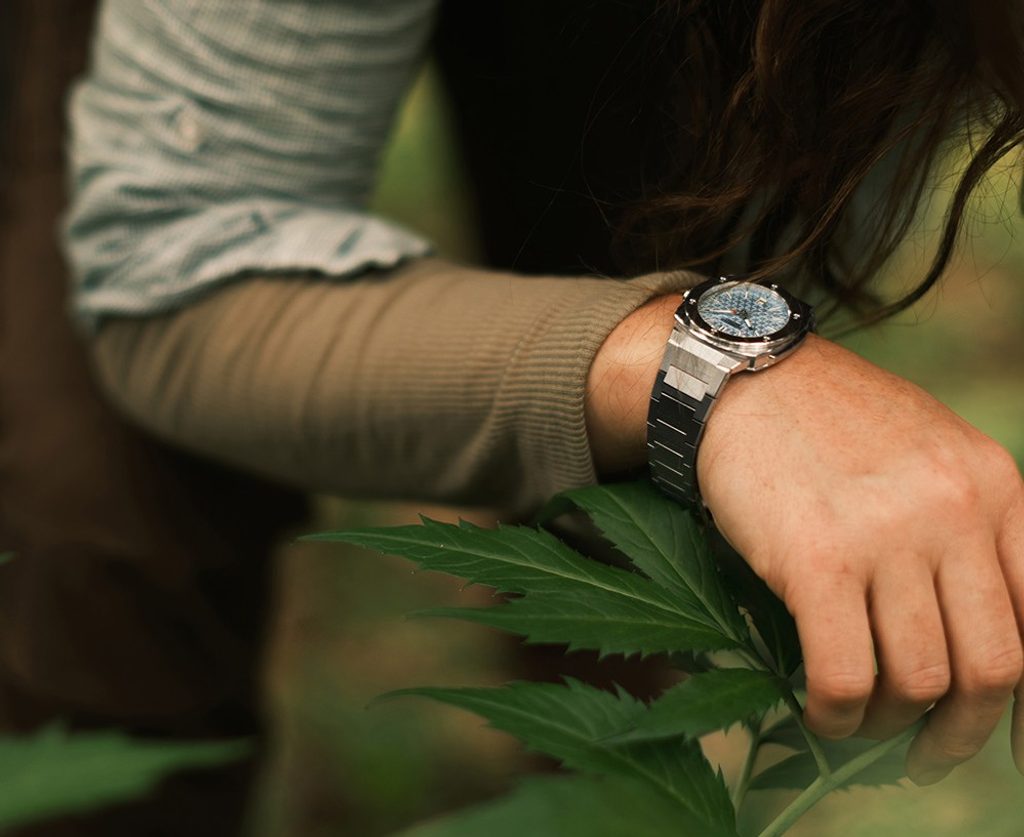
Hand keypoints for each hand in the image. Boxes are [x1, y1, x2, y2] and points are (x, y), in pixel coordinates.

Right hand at [586, 300, 1023, 785]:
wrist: (742, 378)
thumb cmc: (829, 423)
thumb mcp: (927, 453)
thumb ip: (968, 526)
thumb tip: (972, 626)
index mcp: (994, 485)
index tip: (1017, 744)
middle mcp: (955, 510)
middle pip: (993, 666)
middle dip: (961, 731)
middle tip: (925, 754)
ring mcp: (887, 534)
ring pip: (919, 681)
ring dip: (889, 725)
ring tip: (860, 723)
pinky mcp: (817, 559)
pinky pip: (846, 676)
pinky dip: (838, 715)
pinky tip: (820, 713)